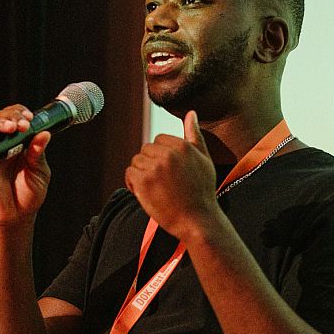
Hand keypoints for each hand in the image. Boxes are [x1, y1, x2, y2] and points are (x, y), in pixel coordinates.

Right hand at [0, 104, 51, 227]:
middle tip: (22, 125)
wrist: (17, 215)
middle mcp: (8, 144)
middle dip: (13, 117)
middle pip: (5, 120)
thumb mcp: (39, 173)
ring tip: (10, 127)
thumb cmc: (30, 194)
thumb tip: (44, 135)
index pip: (21, 120)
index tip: (30, 119)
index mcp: (24, 143)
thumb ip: (38, 155)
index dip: (23, 115)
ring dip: (0, 123)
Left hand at [124, 110, 219, 240]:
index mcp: (182, 146)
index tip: (169, 172)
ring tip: (156, 189)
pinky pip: (129, 174)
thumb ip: (194, 135)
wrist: (197, 220)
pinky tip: (146, 194)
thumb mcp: (204, 160)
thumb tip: (191, 113)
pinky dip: (133, 184)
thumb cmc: (202, 190)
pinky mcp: (143, 182)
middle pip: (145, 150)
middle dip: (150, 164)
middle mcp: (167, 154)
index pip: (159, 140)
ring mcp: (154, 168)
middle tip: (163, 183)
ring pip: (136, 161)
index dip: (161, 157)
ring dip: (141, 174)